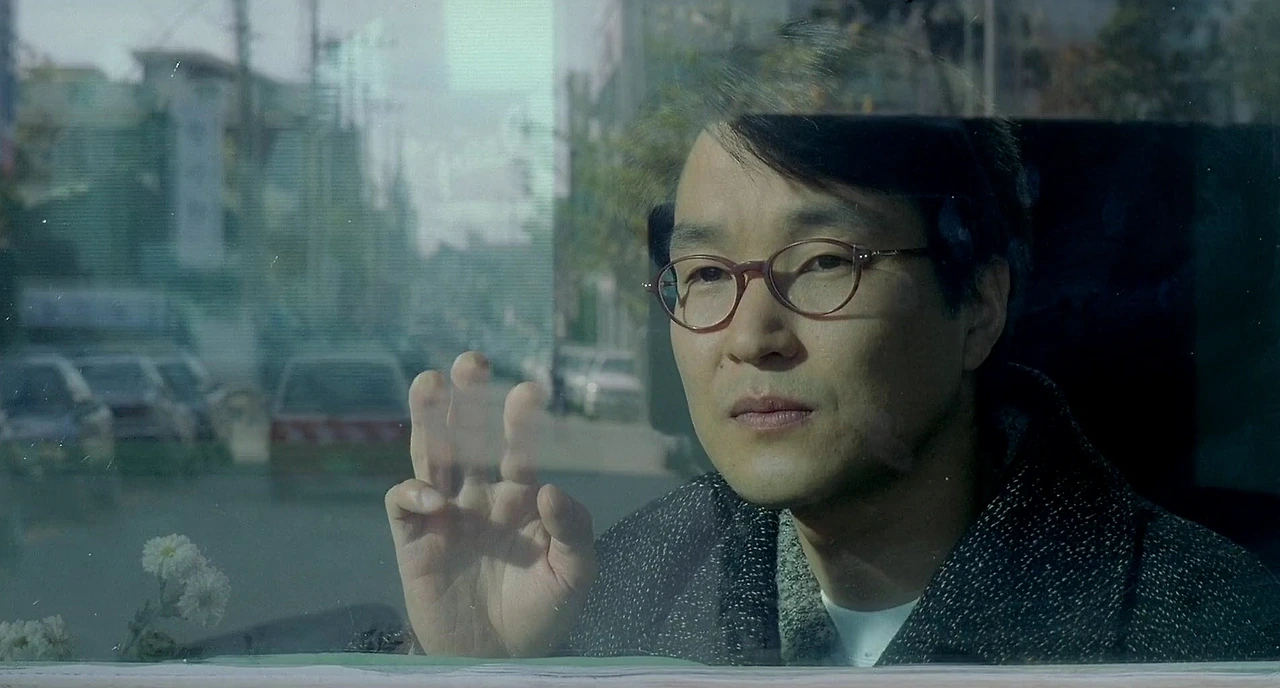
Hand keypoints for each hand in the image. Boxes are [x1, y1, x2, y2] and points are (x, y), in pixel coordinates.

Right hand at [386, 352, 596, 657]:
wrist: (500, 661)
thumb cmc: (543, 616)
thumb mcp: (575, 575)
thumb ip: (573, 531)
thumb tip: (549, 489)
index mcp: (521, 501)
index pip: (518, 450)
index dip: (519, 420)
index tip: (529, 390)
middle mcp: (480, 498)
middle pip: (469, 439)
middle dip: (469, 400)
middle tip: (472, 361)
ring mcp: (445, 516)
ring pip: (432, 456)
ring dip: (429, 419)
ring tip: (429, 381)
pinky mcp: (414, 541)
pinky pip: (404, 503)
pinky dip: (412, 491)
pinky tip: (433, 495)